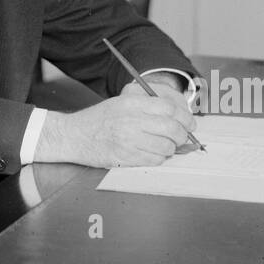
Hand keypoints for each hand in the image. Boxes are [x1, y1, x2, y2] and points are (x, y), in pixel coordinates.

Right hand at [33, 89, 196, 167]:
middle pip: (172, 128)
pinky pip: (154, 161)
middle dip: (183, 135)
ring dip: (171, 149)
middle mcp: (131, 120)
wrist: (74, 135)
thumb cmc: (99, 119)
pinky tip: (152, 153)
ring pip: (166, 147)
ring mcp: (128, 140)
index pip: (169, 108)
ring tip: (166, 146)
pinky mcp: (125, 158)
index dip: (185, 117)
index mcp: (131, 103)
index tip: (190, 123)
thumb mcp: (121, 102)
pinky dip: (159, 159)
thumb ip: (147, 105)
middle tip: (184, 138)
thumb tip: (178, 116)